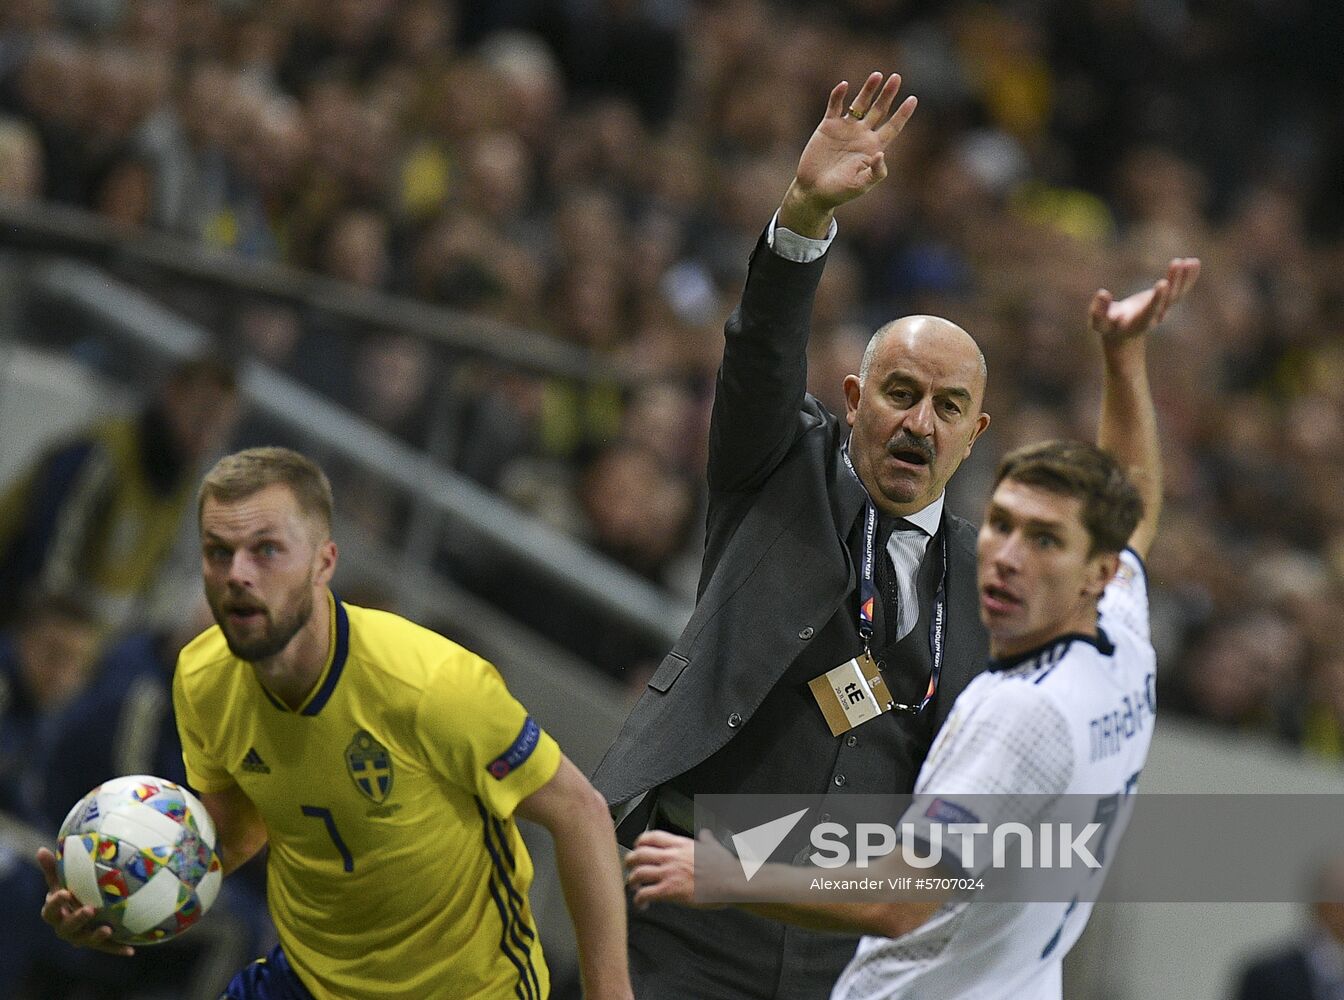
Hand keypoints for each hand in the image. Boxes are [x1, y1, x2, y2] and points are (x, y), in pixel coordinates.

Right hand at [36, 847, 134, 956]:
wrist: (82, 908)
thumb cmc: (70, 890)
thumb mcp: (61, 879)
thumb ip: (53, 867)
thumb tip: (42, 849)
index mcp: (54, 913)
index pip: (50, 910)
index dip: (56, 902)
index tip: (65, 892)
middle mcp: (65, 928)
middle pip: (67, 927)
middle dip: (77, 919)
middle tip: (89, 909)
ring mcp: (81, 937)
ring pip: (85, 940)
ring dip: (96, 936)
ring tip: (107, 929)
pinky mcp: (97, 943)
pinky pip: (107, 948)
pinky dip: (118, 949)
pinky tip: (131, 950)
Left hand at [625, 829, 737, 908]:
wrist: (732, 881)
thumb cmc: (725, 867)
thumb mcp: (714, 847)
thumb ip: (706, 839)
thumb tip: (705, 834)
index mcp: (680, 844)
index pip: (652, 837)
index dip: (639, 842)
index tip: (637, 847)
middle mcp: (671, 856)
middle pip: (639, 853)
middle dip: (629, 861)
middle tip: (629, 868)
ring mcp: (669, 873)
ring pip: (637, 873)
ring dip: (631, 881)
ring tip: (632, 887)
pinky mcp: (670, 890)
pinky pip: (645, 894)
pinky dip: (639, 900)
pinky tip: (641, 905)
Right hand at [780, 71, 917, 236]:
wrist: (814, 191)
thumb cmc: (840, 191)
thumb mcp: (861, 185)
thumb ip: (875, 171)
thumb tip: (881, 153)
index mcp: (873, 147)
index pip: (893, 127)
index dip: (903, 114)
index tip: (913, 99)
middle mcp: (862, 134)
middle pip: (879, 110)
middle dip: (888, 95)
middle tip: (897, 78)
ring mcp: (845, 128)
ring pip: (860, 104)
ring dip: (868, 90)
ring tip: (877, 75)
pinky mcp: (828, 126)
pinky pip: (835, 107)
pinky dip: (838, 96)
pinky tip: (844, 85)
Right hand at [1089, 258, 1200, 345]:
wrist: (1122, 334)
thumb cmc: (1108, 327)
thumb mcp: (1098, 323)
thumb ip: (1098, 311)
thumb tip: (1102, 293)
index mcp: (1138, 321)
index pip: (1151, 309)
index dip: (1157, 297)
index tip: (1163, 283)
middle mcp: (1155, 316)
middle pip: (1168, 299)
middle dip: (1174, 282)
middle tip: (1177, 263)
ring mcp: (1163, 309)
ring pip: (1177, 294)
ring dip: (1183, 277)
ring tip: (1189, 261)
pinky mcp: (1166, 301)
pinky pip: (1181, 290)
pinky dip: (1188, 277)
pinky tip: (1194, 263)